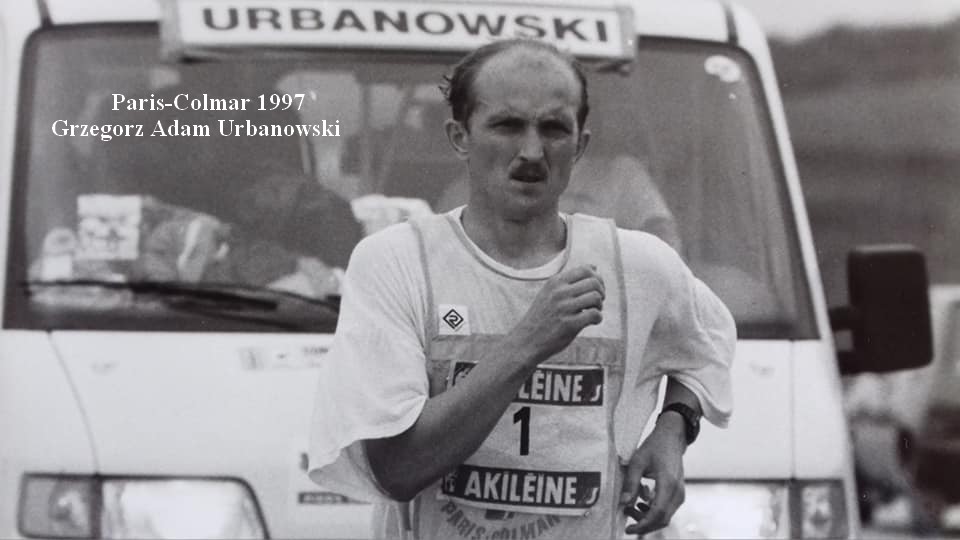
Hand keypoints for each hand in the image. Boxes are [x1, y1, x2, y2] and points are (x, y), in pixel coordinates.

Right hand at [509, 264, 604, 364]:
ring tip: (593, 312)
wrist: (526, 340)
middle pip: (594, 282)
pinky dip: (598, 318)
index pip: (586, 270)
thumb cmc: (541, 317)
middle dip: (601, 292)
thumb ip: (569, 281)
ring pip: (596, 297)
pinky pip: (595, 314)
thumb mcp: (549, 293)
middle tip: (597, 302)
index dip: (597, 279)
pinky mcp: (569, 324)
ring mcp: (564, 308)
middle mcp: (559, 292)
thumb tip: (594, 267)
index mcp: (555, 282)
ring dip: (599, 306)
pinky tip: (592, 322)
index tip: (595, 289)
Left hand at [621, 414, 687, 535]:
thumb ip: (631, 482)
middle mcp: (678, 492)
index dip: (643, 525)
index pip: (658, 513)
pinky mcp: (678, 494)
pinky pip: (667, 510)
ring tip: (631, 507)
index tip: (628, 529)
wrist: (672, 438)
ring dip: (647, 517)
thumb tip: (623, 503)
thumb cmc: (654, 447)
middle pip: (662, 519)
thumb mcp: (637, 461)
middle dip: (643, 523)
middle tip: (626, 517)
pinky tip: (642, 501)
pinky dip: (653, 511)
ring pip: (665, 517)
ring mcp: (680, 494)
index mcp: (668, 483)